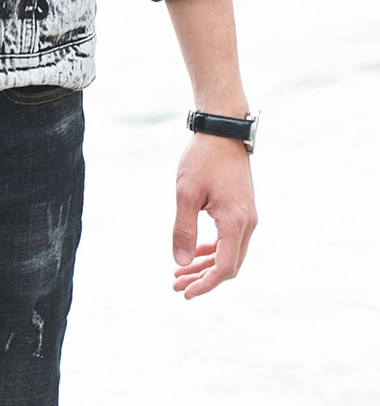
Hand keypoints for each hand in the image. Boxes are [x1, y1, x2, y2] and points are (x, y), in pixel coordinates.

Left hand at [171, 131, 256, 298]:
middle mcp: (247, 223)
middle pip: (229, 265)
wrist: (222, 131)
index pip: (224, 268)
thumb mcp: (186, 193)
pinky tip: (196, 251)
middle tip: (176, 285)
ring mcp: (247, 216)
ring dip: (206, 265)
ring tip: (180, 273)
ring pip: (230, 253)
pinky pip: (231, 239)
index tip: (185, 292)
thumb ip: (184, 229)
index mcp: (235, 222)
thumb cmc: (202, 159)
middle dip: (203, 278)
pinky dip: (214, 249)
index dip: (205, 284)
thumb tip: (181, 263)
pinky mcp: (242, 209)